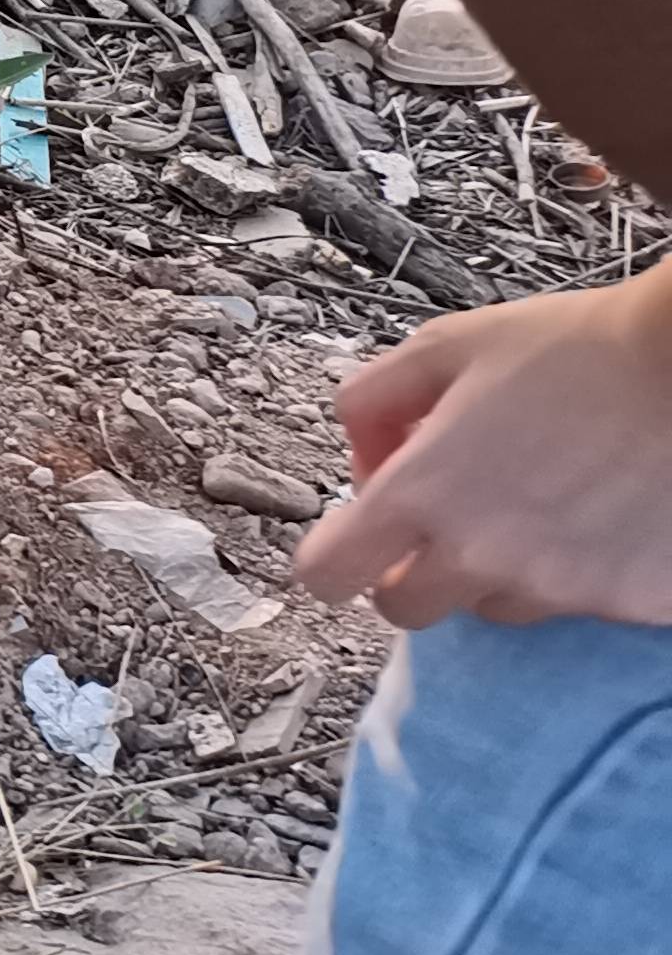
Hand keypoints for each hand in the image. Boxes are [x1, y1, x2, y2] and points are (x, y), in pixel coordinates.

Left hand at [297, 274, 671, 628]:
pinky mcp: (626, 605)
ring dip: (496, 569)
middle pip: (407, 607)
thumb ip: (374, 400)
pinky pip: (574, 603)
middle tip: (449, 518)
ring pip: (493, 606)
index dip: (334, 557)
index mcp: (423, 494)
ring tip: (539, 503)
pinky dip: (575, 572)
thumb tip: (363, 458)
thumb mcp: (446, 347)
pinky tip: (599, 516)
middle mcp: (483, 556)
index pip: (328, 574)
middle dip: (413, 568)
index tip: (355, 538)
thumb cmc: (578, 349)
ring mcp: (559, 588)